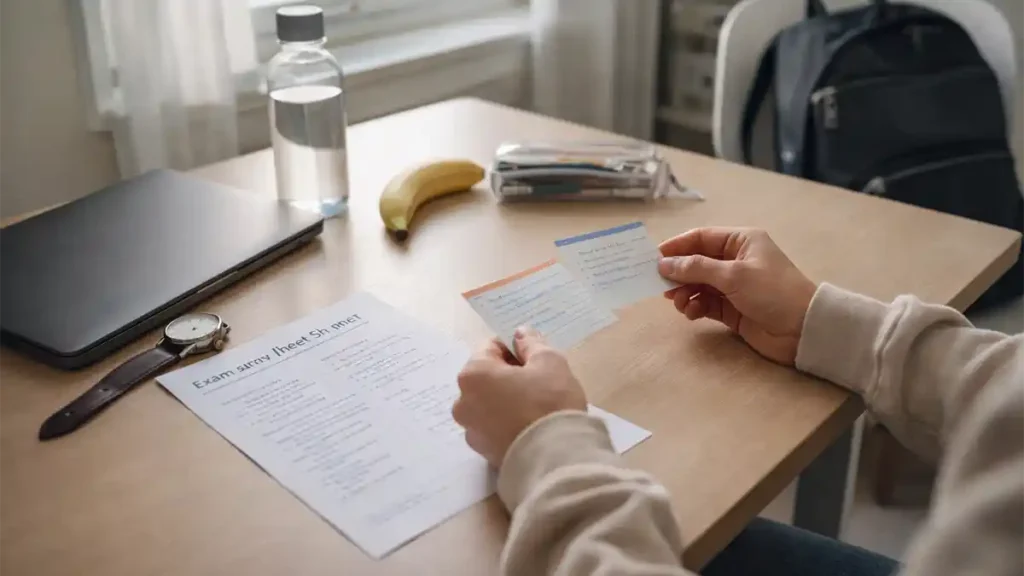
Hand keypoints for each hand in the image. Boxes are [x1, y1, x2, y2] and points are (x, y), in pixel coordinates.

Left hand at [453, 327, 586, 466]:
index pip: (491, 348)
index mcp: (473, 375)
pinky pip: (494, 427)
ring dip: (506, 400)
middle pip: (486, 377)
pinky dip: (507, 423)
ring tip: (535, 408)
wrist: (556, 459)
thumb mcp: (549, 361)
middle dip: (508, 376)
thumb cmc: (550, 402)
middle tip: (539, 383)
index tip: (535, 359)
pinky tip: (530, 427)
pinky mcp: (483, 453)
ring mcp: (470, 431)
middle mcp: (462, 402)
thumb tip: (520, 334)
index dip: (515, 349)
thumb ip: (531, 343)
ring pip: (488, 403)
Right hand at [658, 227, 816, 364]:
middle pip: (696, 262)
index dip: (676, 247)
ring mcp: (733, 286)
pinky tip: (692, 313)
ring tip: (680, 304)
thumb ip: (696, 268)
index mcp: (740, 241)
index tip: (653, 260)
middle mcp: (735, 260)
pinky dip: (695, 307)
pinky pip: (705, 303)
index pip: (700, 238)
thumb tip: (663, 264)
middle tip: (661, 287)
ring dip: (685, 293)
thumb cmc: (772, 292)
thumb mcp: (734, 275)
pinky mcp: (732, 309)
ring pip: (698, 285)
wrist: (803, 329)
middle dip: (678, 274)